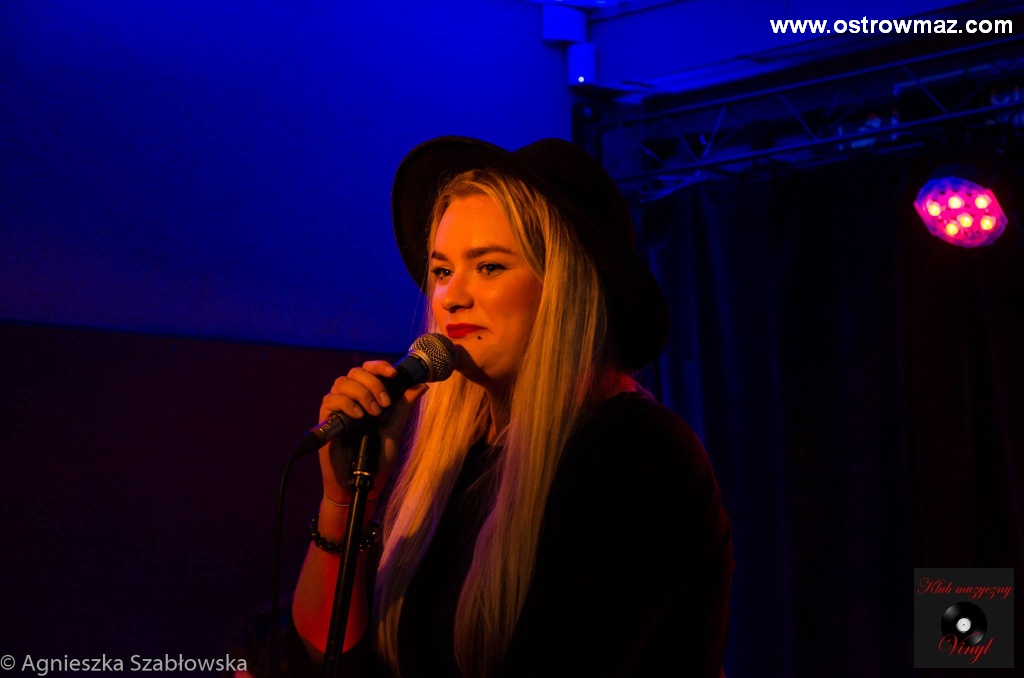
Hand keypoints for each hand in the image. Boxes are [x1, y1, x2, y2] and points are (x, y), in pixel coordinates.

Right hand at [317, 360, 427, 503]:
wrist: (361, 485)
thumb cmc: (377, 460)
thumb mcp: (394, 430)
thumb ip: (403, 407)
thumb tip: (421, 385)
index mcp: (366, 399)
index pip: (368, 370)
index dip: (378, 366)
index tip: (392, 373)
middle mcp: (350, 400)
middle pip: (355, 372)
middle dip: (373, 383)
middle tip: (384, 404)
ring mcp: (337, 410)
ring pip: (341, 382)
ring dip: (361, 393)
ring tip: (373, 414)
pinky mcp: (325, 422)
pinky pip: (330, 400)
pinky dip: (346, 404)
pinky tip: (358, 417)